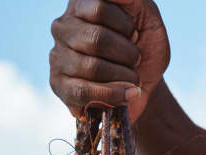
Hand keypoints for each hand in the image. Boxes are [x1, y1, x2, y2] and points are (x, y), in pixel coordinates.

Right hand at [50, 0, 169, 121]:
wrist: (142, 85)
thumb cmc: (143, 48)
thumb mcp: (147, 17)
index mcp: (81, 4)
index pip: (100, 7)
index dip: (125, 25)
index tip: (135, 35)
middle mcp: (63, 26)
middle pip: (96, 39)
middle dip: (126, 54)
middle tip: (135, 60)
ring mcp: (57, 56)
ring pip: (92, 67)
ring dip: (123, 75)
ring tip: (133, 78)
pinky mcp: (58, 84)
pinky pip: (83, 92)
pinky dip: (112, 95)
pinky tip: (128, 95)